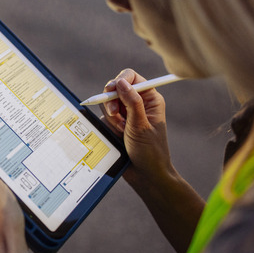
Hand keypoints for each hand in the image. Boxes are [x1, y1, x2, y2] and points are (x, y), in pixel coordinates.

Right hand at [99, 69, 204, 252]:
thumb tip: (121, 81)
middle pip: (116, 89)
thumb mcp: (140, 125)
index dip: (120, 80)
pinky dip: (107, 126)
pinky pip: (104, 117)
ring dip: (111, 118)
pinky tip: (117, 137)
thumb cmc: (149, 151)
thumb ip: (131, 101)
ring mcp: (126, 114)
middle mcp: (138, 104)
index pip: (132, 77)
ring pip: (108, 104)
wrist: (145, 175)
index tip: (112, 90)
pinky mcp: (116, 125)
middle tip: (115, 114)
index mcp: (150, 99)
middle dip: (112, 102)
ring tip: (121, 131)